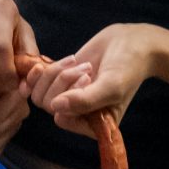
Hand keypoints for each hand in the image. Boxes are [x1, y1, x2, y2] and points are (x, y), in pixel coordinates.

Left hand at [25, 23, 168, 130]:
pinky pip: (37, 84)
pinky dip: (40, 72)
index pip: (63, 119)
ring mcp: (68, 97)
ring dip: (56, 73)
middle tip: (87, 69)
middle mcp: (78, 114)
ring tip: (79, 63)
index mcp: (93, 124)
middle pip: (48, 105)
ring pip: (41, 93)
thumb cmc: (127, 68)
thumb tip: (55, 108)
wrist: (131, 43)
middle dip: (64, 81)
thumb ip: (85, 100)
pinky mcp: (60, 80)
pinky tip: (49, 63)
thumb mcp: (111, 86)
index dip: (69, 98)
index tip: (88, 80)